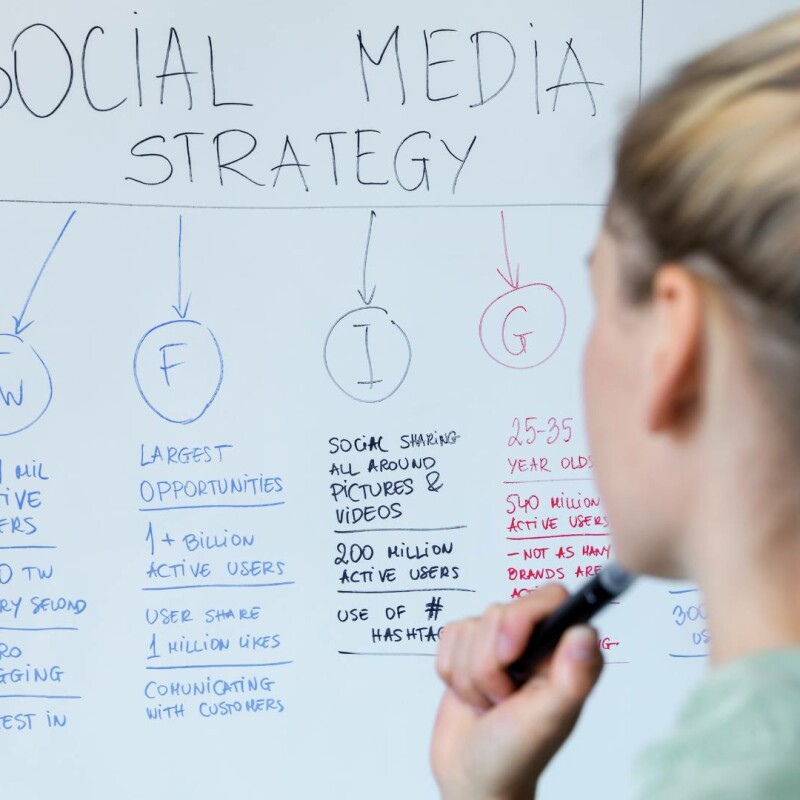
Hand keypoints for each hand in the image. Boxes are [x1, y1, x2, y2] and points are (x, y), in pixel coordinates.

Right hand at [431, 584, 603, 799]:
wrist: (472, 778)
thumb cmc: (515, 756)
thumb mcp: (548, 720)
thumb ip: (572, 677)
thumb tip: (584, 633)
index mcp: (566, 651)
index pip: (549, 597)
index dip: (521, 620)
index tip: (510, 657)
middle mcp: (536, 640)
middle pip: (499, 612)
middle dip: (489, 664)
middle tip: (503, 699)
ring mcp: (501, 643)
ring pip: (470, 627)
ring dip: (470, 675)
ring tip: (488, 704)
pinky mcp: (469, 648)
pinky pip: (449, 635)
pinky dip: (451, 672)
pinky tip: (469, 696)